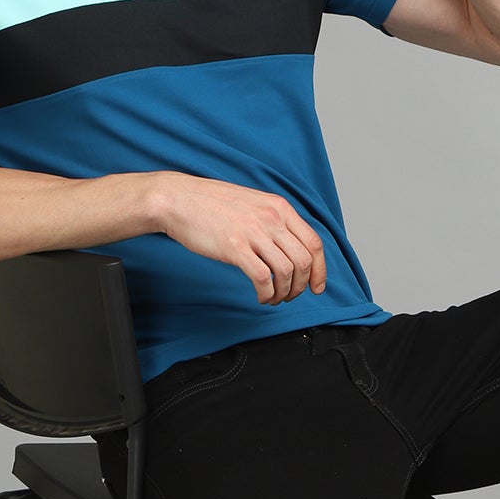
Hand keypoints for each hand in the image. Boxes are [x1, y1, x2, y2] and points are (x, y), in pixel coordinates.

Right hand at [154, 172, 326, 304]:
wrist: (179, 199)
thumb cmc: (212, 205)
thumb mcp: (253, 204)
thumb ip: (274, 222)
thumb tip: (291, 248)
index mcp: (279, 208)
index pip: (314, 243)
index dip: (320, 270)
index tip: (317, 286)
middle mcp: (271, 219)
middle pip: (303, 261)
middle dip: (301, 286)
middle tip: (290, 296)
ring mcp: (253, 232)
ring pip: (286, 272)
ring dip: (284, 293)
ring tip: (273, 298)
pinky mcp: (235, 247)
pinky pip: (263, 279)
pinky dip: (266, 294)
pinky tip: (261, 297)